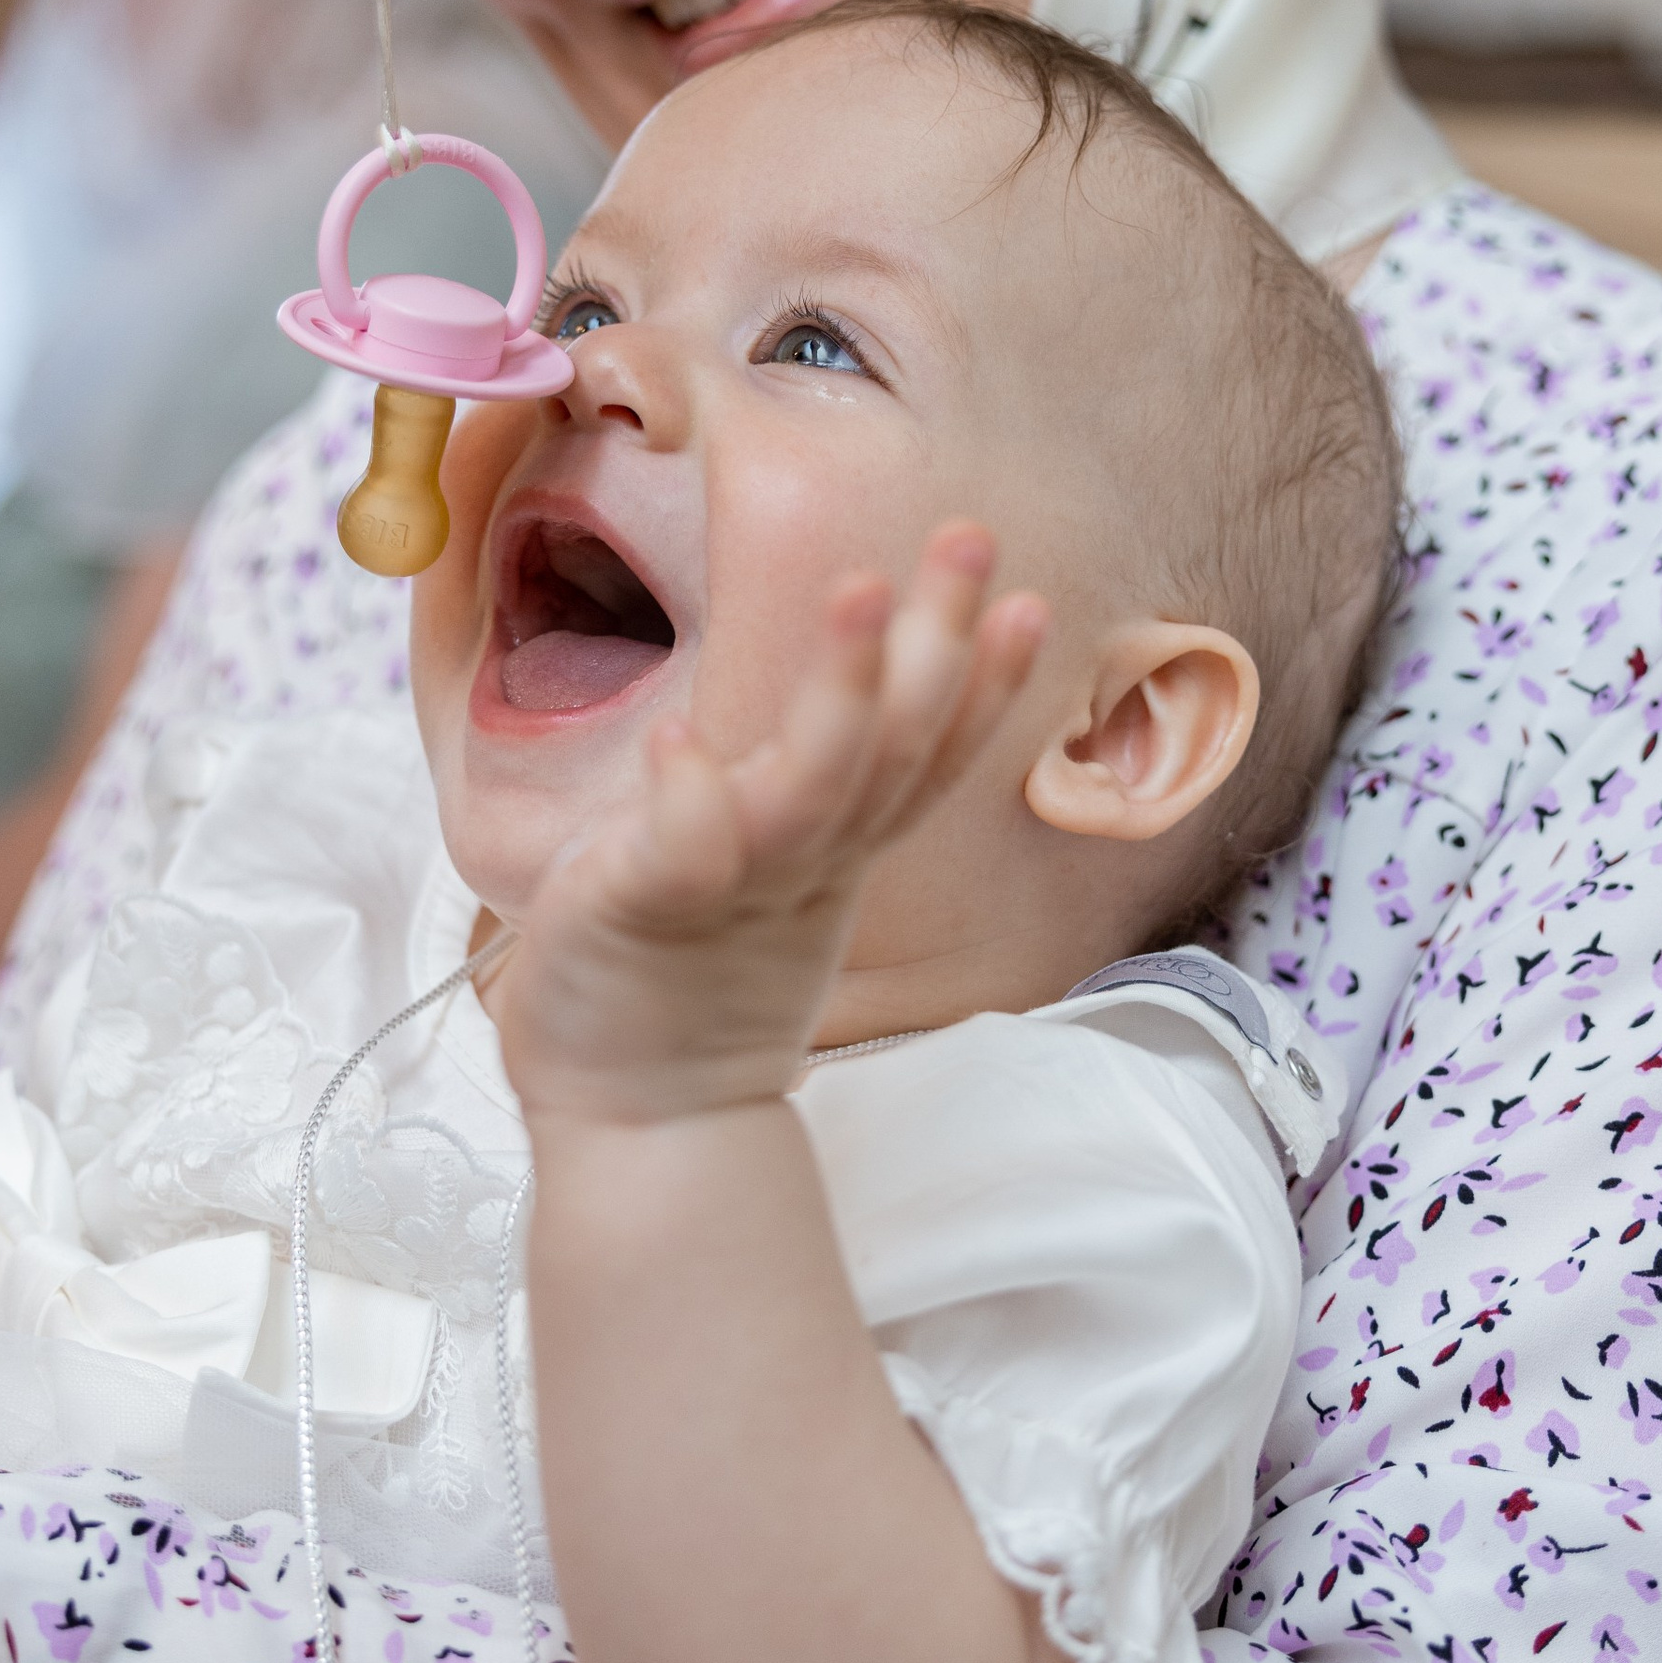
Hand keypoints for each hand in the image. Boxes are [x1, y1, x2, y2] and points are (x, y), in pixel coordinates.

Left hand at [493, 523, 1046, 1126]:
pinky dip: (690, 801)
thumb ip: (792, 794)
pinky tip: (681, 736)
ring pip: (810, 791)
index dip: (980, 681)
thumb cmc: (682, 979)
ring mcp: (730, 889)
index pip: (924, 756)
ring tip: (860, 596)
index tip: (1023, 597)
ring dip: (841, 694)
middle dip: (936, 643)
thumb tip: (820, 706)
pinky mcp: (644, 915)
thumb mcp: (759, 870)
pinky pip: (680, 858)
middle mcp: (800, 865)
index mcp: (830, 850)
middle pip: (893, 751)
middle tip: (970, 541)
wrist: (638, 1120)